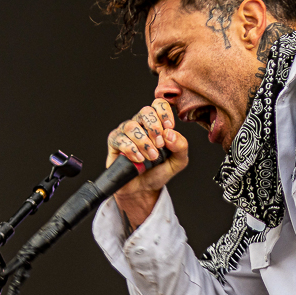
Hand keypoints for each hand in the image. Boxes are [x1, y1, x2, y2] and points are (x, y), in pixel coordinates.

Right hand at [106, 98, 188, 229]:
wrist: (143, 189)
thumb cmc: (158, 171)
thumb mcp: (178, 161)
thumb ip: (181, 146)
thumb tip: (170, 134)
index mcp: (157, 124)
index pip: (159, 105)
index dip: (164, 113)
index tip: (169, 128)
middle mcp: (141, 124)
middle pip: (146, 112)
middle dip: (155, 128)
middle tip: (160, 145)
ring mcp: (126, 132)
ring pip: (132, 126)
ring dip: (144, 143)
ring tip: (151, 157)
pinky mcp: (114, 142)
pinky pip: (120, 139)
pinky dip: (131, 149)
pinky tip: (138, 159)